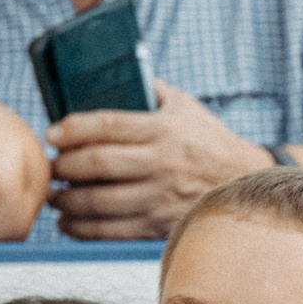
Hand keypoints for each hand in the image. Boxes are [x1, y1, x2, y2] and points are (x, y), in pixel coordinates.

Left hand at [45, 81, 271, 238]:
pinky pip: (114, 230)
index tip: (50, 135)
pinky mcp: (164, 224)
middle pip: (98, 164)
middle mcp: (164, 164)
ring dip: (67, 200)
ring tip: (55, 196)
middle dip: (64, 166)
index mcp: (166, 130)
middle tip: (52, 167)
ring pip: (101, 201)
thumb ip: (149, 90)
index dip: (72, 129)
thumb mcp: (185, 106)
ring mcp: (164, 197)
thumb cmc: (211, 141)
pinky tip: (69, 222)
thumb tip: (110, 73)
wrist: (251, 182)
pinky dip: (84, 229)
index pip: (107, 125)